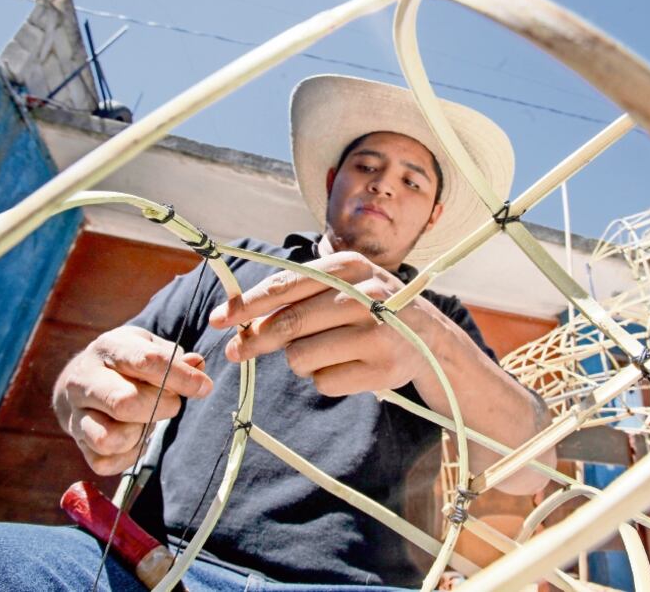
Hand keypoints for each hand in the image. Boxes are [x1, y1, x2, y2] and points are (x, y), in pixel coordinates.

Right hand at [52, 325, 211, 474]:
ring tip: (146, 420)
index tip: (204, 387)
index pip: (146, 361)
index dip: (181, 377)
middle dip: (161, 407)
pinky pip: (105, 462)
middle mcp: (84, 379)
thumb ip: (176, 357)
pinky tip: (135, 437)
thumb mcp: (151, 347)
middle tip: (172, 403)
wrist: (84, 377)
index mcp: (109, 347)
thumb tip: (197, 364)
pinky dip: (128, 456)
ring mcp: (76, 412)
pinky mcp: (77, 441)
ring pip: (109, 438)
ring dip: (139, 434)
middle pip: (125, 402)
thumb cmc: (128, 362)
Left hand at [209, 251, 436, 396]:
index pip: (286, 286)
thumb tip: (238, 316)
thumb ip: (298, 292)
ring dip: (300, 360)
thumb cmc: (371, 305)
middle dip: (255, 341)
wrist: (430, 336)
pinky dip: (323, 378)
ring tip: (325, 350)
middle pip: (289, 324)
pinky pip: (323, 382)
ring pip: (301, 357)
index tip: (219, 319)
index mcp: (349, 267)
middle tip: (235, 352)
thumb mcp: (344, 282)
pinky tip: (346, 365)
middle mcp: (365, 296)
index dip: (248, 304)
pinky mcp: (381, 369)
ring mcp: (376, 334)